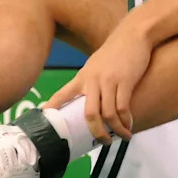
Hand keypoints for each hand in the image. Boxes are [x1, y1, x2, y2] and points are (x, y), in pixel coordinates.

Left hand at [46, 22, 150, 142]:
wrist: (133, 34)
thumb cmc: (115, 51)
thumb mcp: (96, 64)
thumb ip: (91, 81)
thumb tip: (91, 101)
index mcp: (82, 77)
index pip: (62, 94)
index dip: (52, 107)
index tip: (43, 119)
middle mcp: (92, 80)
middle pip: (88, 114)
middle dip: (96, 132)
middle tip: (103, 142)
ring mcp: (108, 81)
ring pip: (108, 114)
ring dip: (115, 130)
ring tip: (122, 136)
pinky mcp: (125, 81)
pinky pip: (123, 108)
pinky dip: (126, 121)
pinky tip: (129, 125)